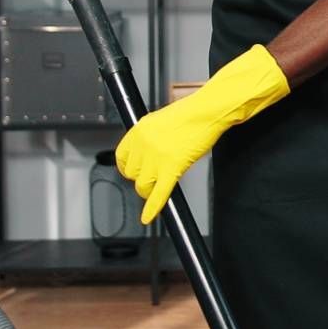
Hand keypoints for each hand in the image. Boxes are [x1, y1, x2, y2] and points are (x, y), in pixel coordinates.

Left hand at [116, 44, 291, 223]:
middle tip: (152, 178)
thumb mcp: (159, 120)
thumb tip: (146, 151)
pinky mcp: (172, 168)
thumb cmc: (190, 113)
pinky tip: (149, 217)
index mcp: (138, 131)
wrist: (206, 112)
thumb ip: (148, 137)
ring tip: (157, 190)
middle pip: (132, 174)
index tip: (133, 171)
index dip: (128, 168)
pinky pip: (159, 193)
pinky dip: (153, 207)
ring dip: (149, 191)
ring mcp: (157, 158)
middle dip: (141, 178)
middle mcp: (143, 144)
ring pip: (143, 186)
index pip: (121, 157)